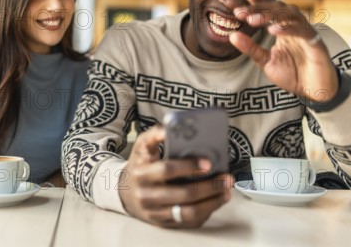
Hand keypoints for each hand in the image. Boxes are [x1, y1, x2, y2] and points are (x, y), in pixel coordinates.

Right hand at [118, 127, 233, 227]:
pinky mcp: (163, 223)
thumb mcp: (141, 146)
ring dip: (212, 203)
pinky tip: (215, 202)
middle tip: (227, 179)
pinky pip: (188, 222)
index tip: (209, 162)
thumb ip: (155, 134)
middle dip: (209, 187)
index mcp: (141, 173)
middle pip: (183, 194)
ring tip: (226, 192)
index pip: (167, 170)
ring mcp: (154, 212)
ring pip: (188, 213)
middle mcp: (146, 195)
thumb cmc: (139, 164)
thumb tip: (173, 126)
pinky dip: (206, 212)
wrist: (123, 191)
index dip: (189, 166)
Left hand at [230, 0, 338, 102]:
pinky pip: (303, 31)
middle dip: (258, 8)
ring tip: (253, 20)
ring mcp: (306, 33)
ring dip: (271, 15)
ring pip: (290, 15)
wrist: (314, 91)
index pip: (269, 9)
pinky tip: (273, 30)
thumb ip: (250, 48)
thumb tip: (232, 35)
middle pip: (278, 8)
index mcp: (282, 28)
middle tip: (241, 13)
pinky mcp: (316, 43)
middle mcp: (294, 26)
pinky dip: (288, 28)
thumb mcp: (265, 61)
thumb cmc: (292, 75)